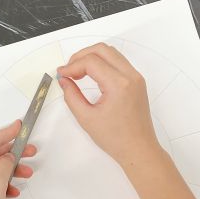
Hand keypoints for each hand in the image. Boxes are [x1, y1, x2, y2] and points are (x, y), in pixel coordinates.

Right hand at [57, 43, 160, 167]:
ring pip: (110, 53)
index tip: (61, 75)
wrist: (138, 149)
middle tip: (68, 70)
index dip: (72, 66)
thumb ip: (71, 96)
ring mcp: (136, 77)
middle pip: (102, 49)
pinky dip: (101, 63)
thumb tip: (64, 81)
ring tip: (77, 73)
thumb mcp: (86, 118)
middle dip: (81, 56)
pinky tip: (90, 75)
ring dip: (91, 58)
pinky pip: (117, 62)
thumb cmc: (116, 138)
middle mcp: (130, 76)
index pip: (91, 62)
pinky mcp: (136, 81)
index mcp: (119, 85)